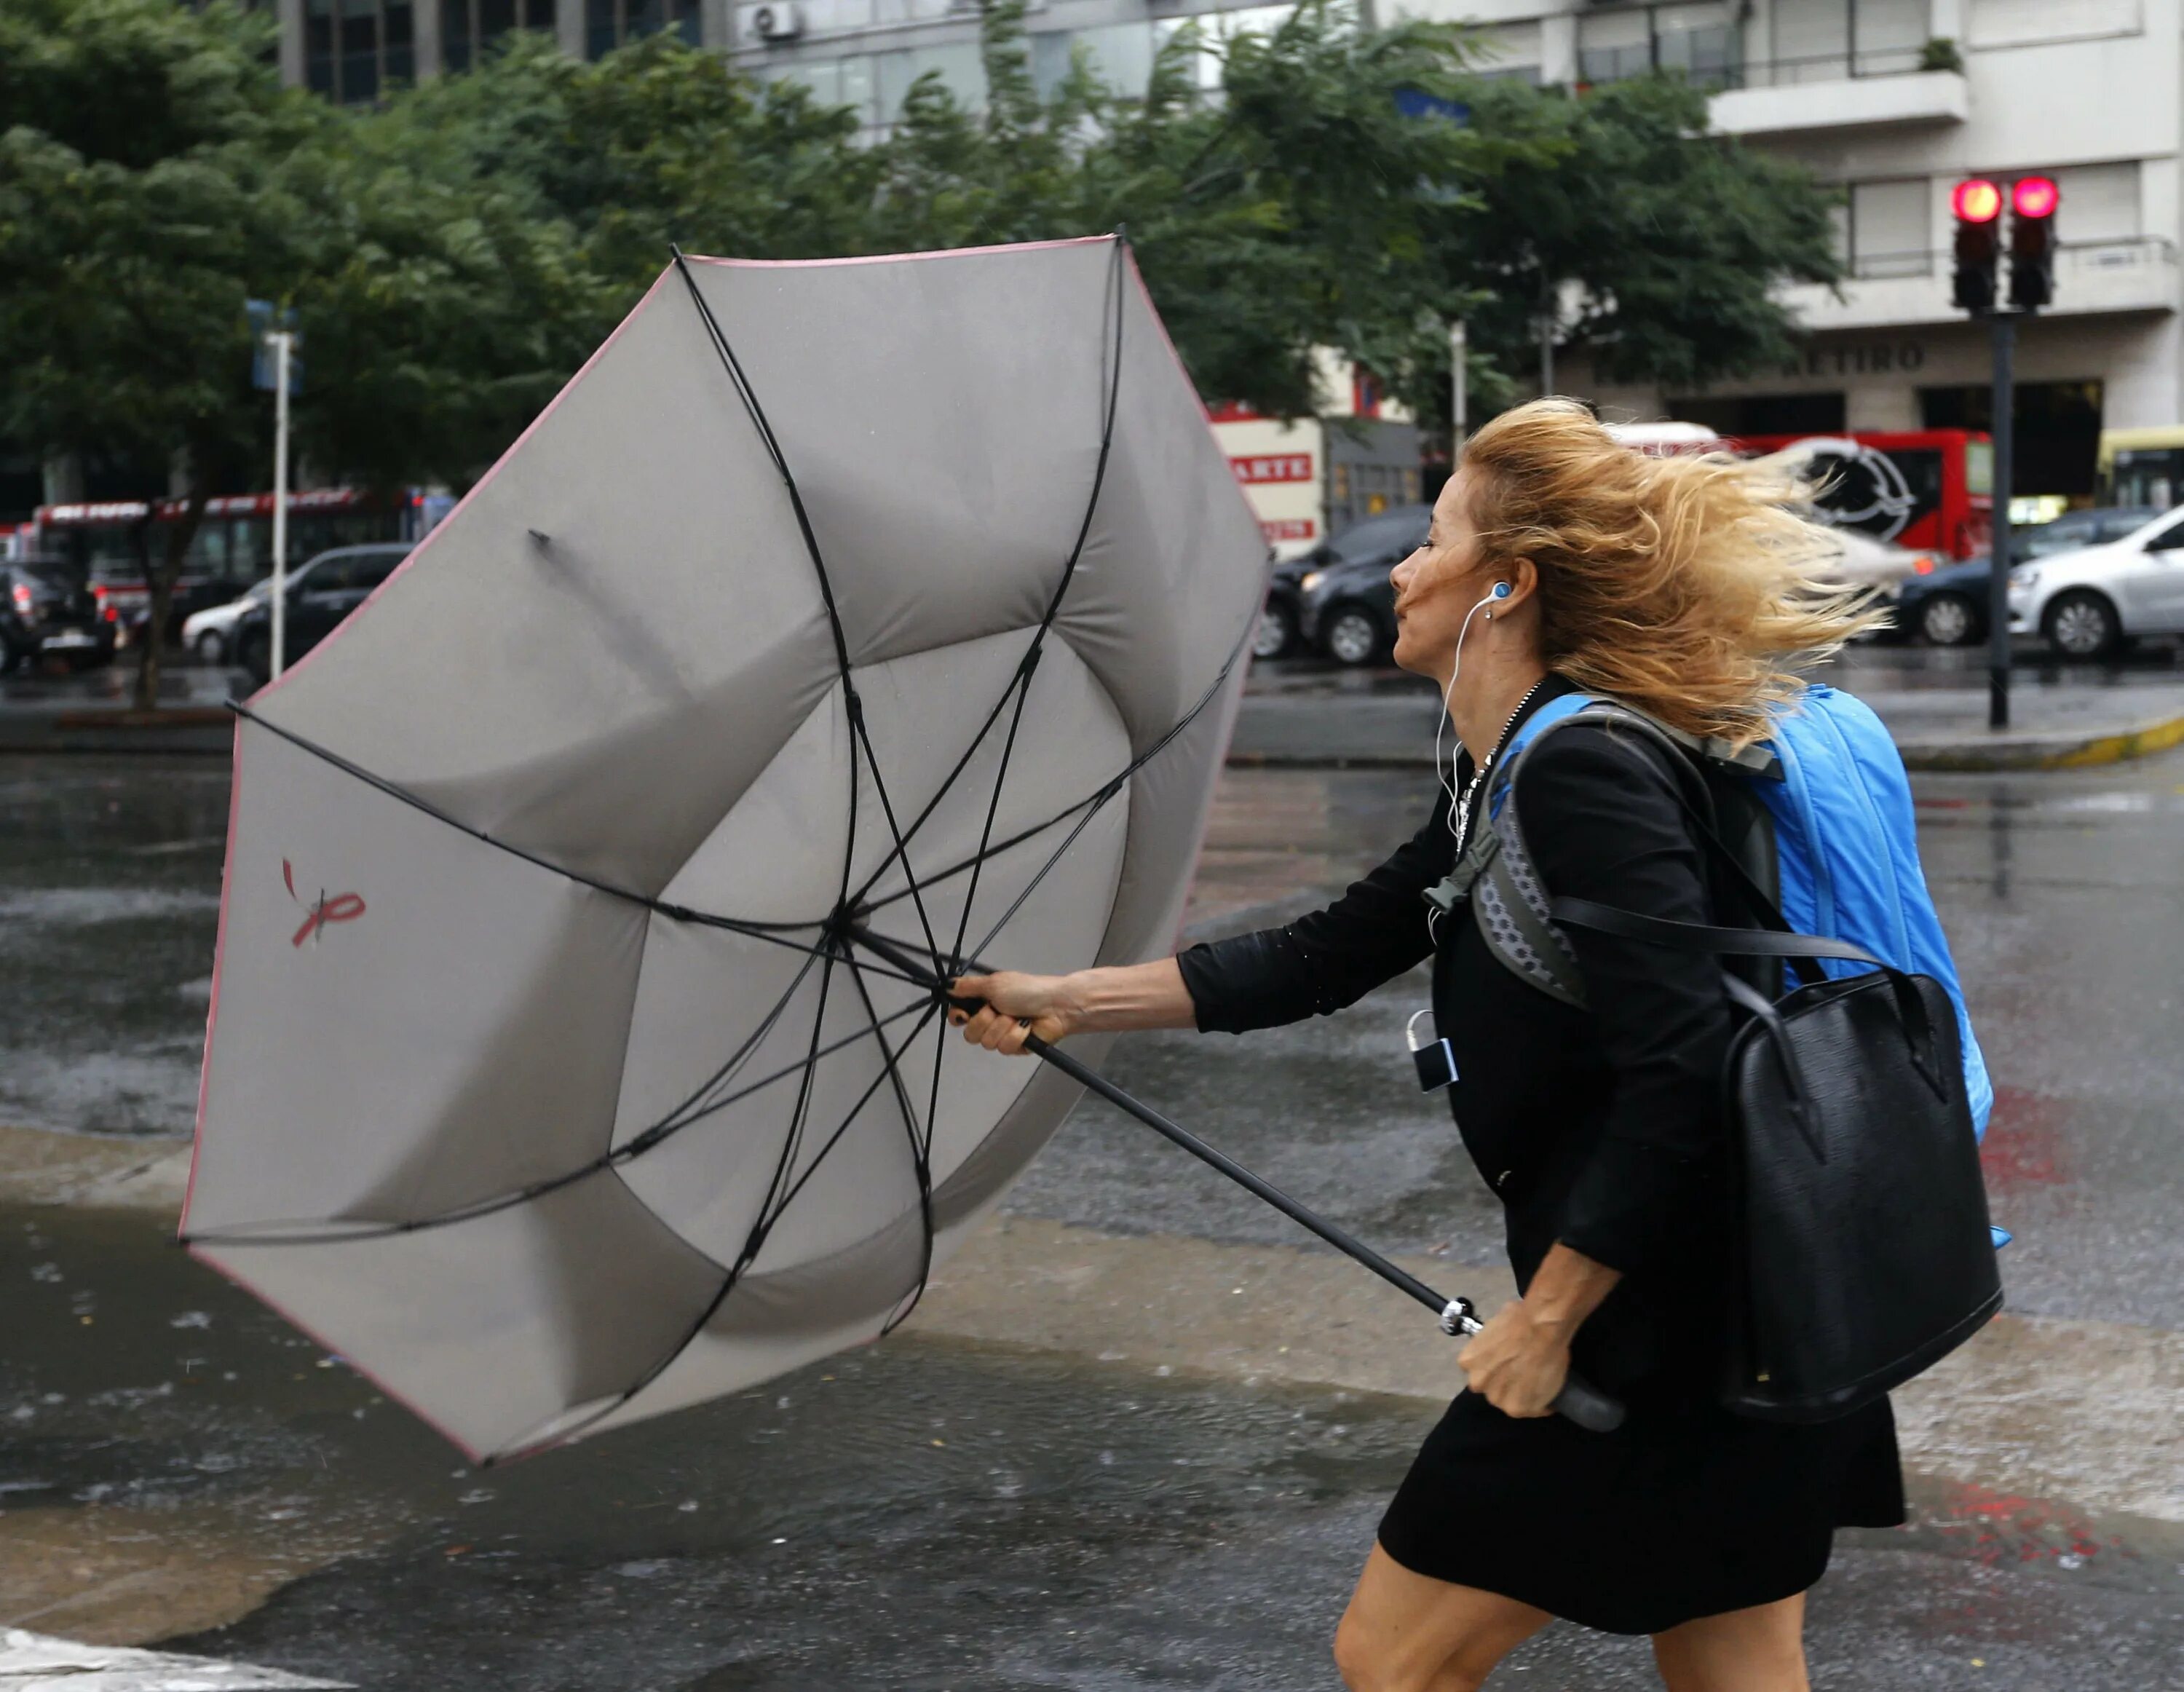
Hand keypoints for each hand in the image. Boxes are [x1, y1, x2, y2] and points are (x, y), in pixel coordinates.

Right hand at [948, 971, 1078, 1054]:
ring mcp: (1002, 1035)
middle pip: (970, 1033)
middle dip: (984, 1021)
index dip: (958, 1017)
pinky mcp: (1014, 1047)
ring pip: (987, 1042)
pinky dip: (1016, 1035)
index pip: (958, 1016)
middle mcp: (989, 1019)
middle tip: (997, 1010)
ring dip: (1003, 1027)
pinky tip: (1026, 1027)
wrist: (1055, 1005)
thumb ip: (968, 987)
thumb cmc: (1026, 990)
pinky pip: (1005, 1047)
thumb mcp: (994, 983)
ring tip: (1016, 1017)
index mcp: (983, 1001)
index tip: (963, 1014)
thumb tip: (947, 986)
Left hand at [1456, 1298, 1571, 1418]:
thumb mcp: (1494, 1326)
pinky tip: (1550, 1396)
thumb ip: (1493, 1344)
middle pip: (1492, 1388)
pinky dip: (1543, 1405)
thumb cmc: (1519, 1318)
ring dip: (1522, 1396)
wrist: (1539, 1328)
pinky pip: (1534, 1410)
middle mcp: (1477, 1383)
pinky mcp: (1518, 1409)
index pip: (1480, 1371)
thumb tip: (1502, 1341)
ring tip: (1539, 1385)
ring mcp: (1497, 1398)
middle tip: (1524, 1375)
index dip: (1495, 1369)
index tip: (1507, 1366)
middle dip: (1505, 1384)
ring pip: (1511, 1401)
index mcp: (1467, 1362)